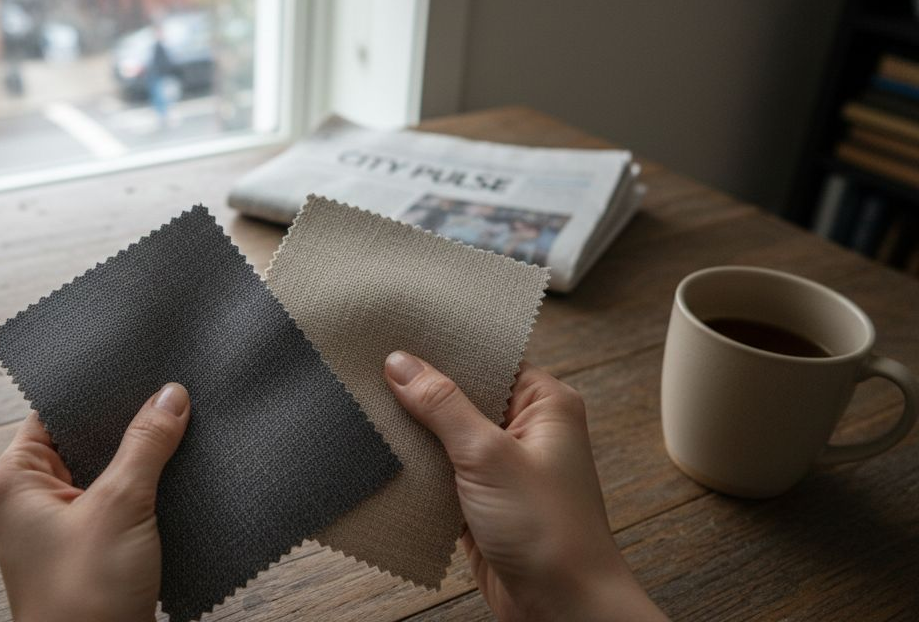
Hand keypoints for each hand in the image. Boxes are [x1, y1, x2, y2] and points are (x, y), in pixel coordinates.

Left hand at [0, 383, 190, 621]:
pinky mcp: (90, 548)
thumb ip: (145, 444)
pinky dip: (147, 488)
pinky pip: (119, 501)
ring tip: (184, 422)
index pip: (53, 411)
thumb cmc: (83, 599)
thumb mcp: (119, 507)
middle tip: (171, 388)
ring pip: (106, 470)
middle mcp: (30, 499)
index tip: (137, 363)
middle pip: (82, 438)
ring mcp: (60, 526)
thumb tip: (170, 395)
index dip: (94, 388)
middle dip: (126, 420)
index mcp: (13, 479)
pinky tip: (181, 471)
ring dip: (141, 455)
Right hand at [383, 352, 665, 621]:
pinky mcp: (481, 500)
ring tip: (367, 406)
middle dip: (420, 390)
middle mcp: (526, 430)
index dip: (445, 347)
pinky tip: (383, 454)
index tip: (398, 334)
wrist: (561, 609)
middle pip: (463, 395)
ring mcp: (503, 467)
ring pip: (447, 435)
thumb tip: (402, 363)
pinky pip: (441, 472)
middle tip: (370, 368)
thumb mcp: (488, 455)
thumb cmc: (550, 532)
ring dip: (414, 432)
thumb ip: (442, 405)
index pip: (488, 358)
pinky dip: (415, 468)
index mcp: (545, 404)